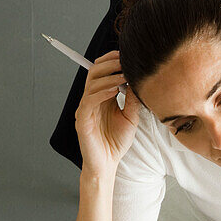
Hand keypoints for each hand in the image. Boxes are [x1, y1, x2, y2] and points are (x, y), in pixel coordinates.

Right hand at [75, 50, 141, 177]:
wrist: (107, 164)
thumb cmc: (116, 142)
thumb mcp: (130, 117)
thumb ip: (132, 99)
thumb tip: (137, 81)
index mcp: (101, 97)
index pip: (102, 71)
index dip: (111, 60)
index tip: (126, 56)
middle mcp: (91, 100)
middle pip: (94, 72)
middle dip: (109, 64)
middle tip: (124, 62)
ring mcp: (85, 109)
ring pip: (91, 84)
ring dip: (108, 77)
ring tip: (123, 76)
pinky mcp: (82, 120)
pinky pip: (89, 101)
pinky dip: (101, 93)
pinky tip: (114, 91)